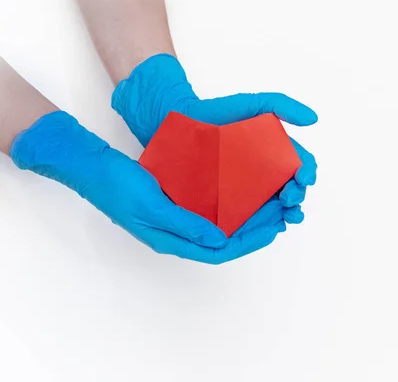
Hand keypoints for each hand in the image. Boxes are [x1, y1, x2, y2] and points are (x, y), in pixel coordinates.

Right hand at [10, 111, 285, 263]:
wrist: (95, 168)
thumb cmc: (118, 187)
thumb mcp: (152, 206)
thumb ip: (186, 225)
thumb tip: (220, 239)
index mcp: (172, 240)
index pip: (220, 250)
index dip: (249, 242)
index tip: (273, 230)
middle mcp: (179, 233)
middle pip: (225, 239)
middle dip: (255, 229)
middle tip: (281, 214)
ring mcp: (178, 219)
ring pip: (220, 223)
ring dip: (245, 216)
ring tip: (269, 204)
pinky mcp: (177, 203)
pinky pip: (210, 208)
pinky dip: (229, 203)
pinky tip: (244, 190)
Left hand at [111, 54, 316, 224]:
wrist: (180, 121)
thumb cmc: (217, 113)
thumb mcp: (254, 104)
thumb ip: (283, 105)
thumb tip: (313, 119)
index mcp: (274, 152)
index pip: (299, 165)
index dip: (306, 172)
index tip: (303, 176)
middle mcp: (264, 173)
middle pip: (292, 188)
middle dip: (298, 195)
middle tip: (291, 195)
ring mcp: (247, 188)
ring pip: (276, 206)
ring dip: (288, 212)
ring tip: (287, 212)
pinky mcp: (229, 202)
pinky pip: (250, 216)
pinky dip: (265, 223)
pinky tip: (270, 224)